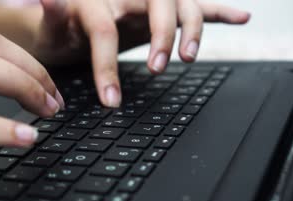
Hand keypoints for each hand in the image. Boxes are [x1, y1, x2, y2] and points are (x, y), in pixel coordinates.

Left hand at [32, 0, 250, 106]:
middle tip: (159, 68)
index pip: (106, 29)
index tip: (110, 100)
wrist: (73, 23)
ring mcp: (149, 2)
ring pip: (182, 4)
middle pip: (158, 3)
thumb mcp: (51, 26)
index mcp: (97, 1)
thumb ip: (52, 12)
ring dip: (191, 28)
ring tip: (188, 57)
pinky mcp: (164, 11)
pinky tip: (241, 18)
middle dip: (163, 35)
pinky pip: (196, 6)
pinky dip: (219, 12)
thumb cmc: (62, 28)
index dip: (108, 65)